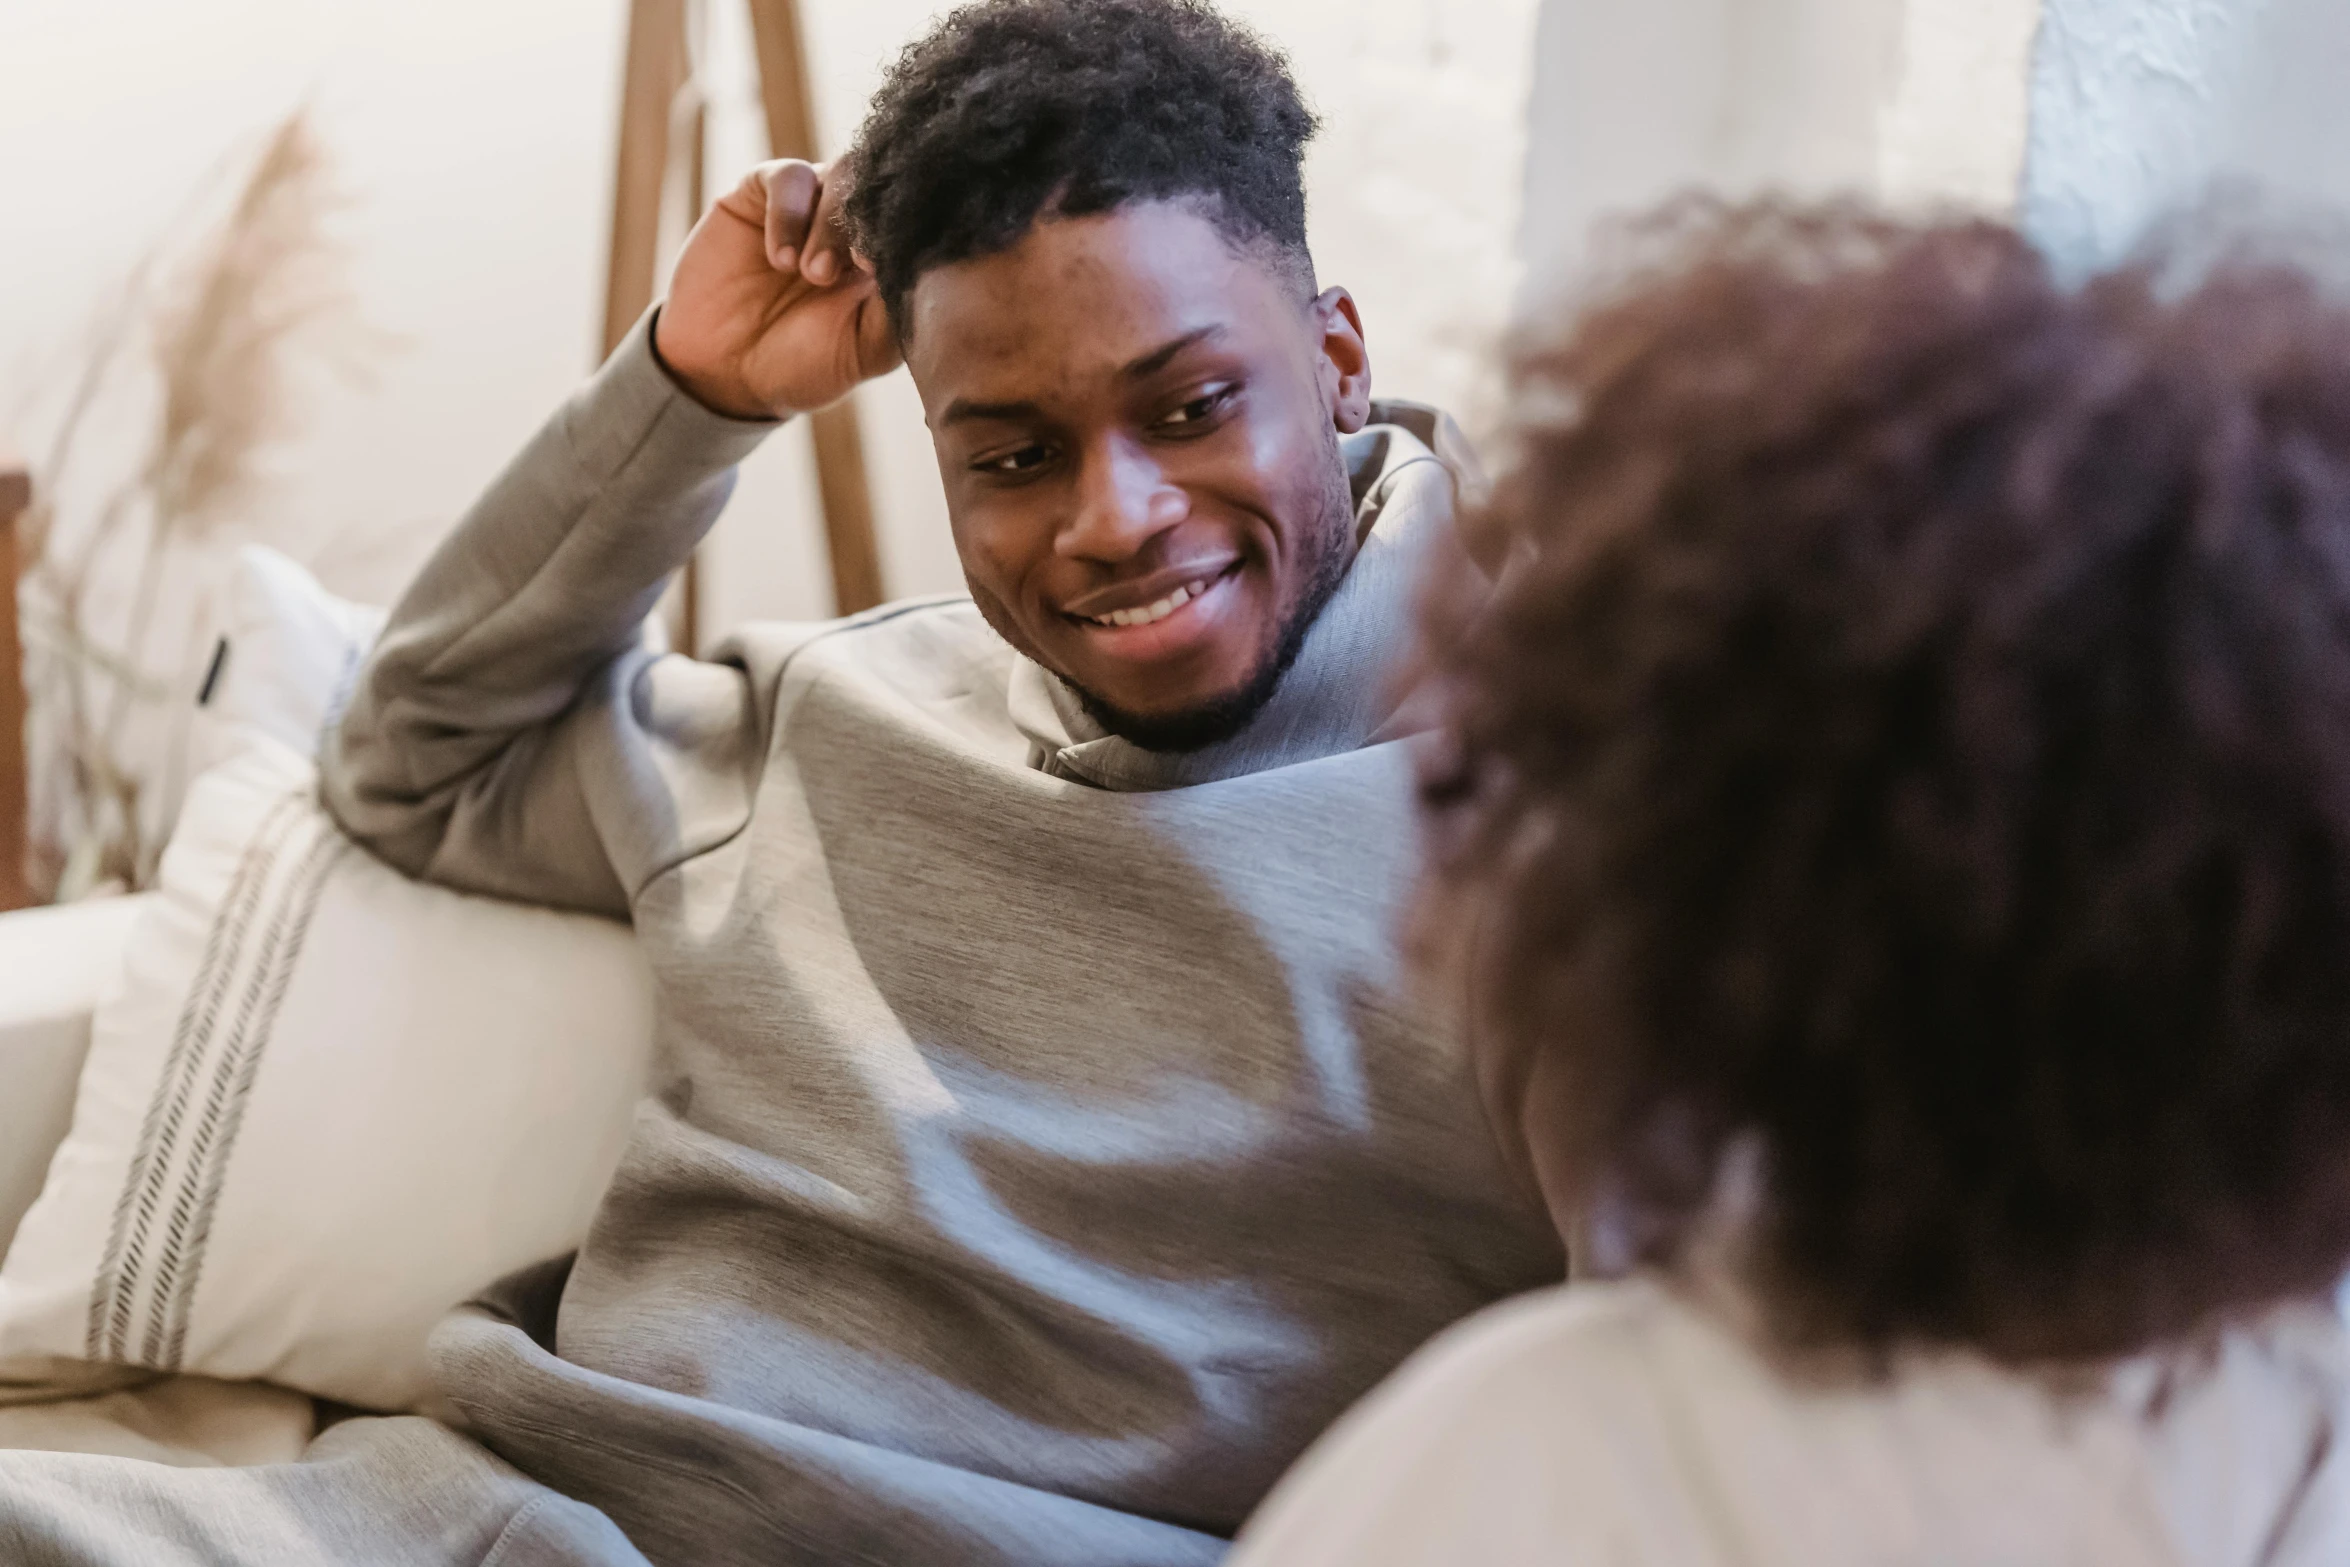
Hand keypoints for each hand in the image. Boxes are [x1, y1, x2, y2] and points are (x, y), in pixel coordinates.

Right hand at [653, 159, 902, 420]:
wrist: (724, 371)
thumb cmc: (804, 365)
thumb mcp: (865, 350)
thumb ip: (900, 310)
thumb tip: (927, 266)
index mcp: (889, 258)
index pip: (916, 221)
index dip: (908, 233)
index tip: (881, 270)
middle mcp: (856, 225)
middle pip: (882, 189)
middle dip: (863, 228)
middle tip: (832, 278)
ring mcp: (813, 205)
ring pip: (843, 173)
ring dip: (830, 223)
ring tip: (809, 273)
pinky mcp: (764, 192)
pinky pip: (789, 177)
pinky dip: (789, 213)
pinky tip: (780, 258)